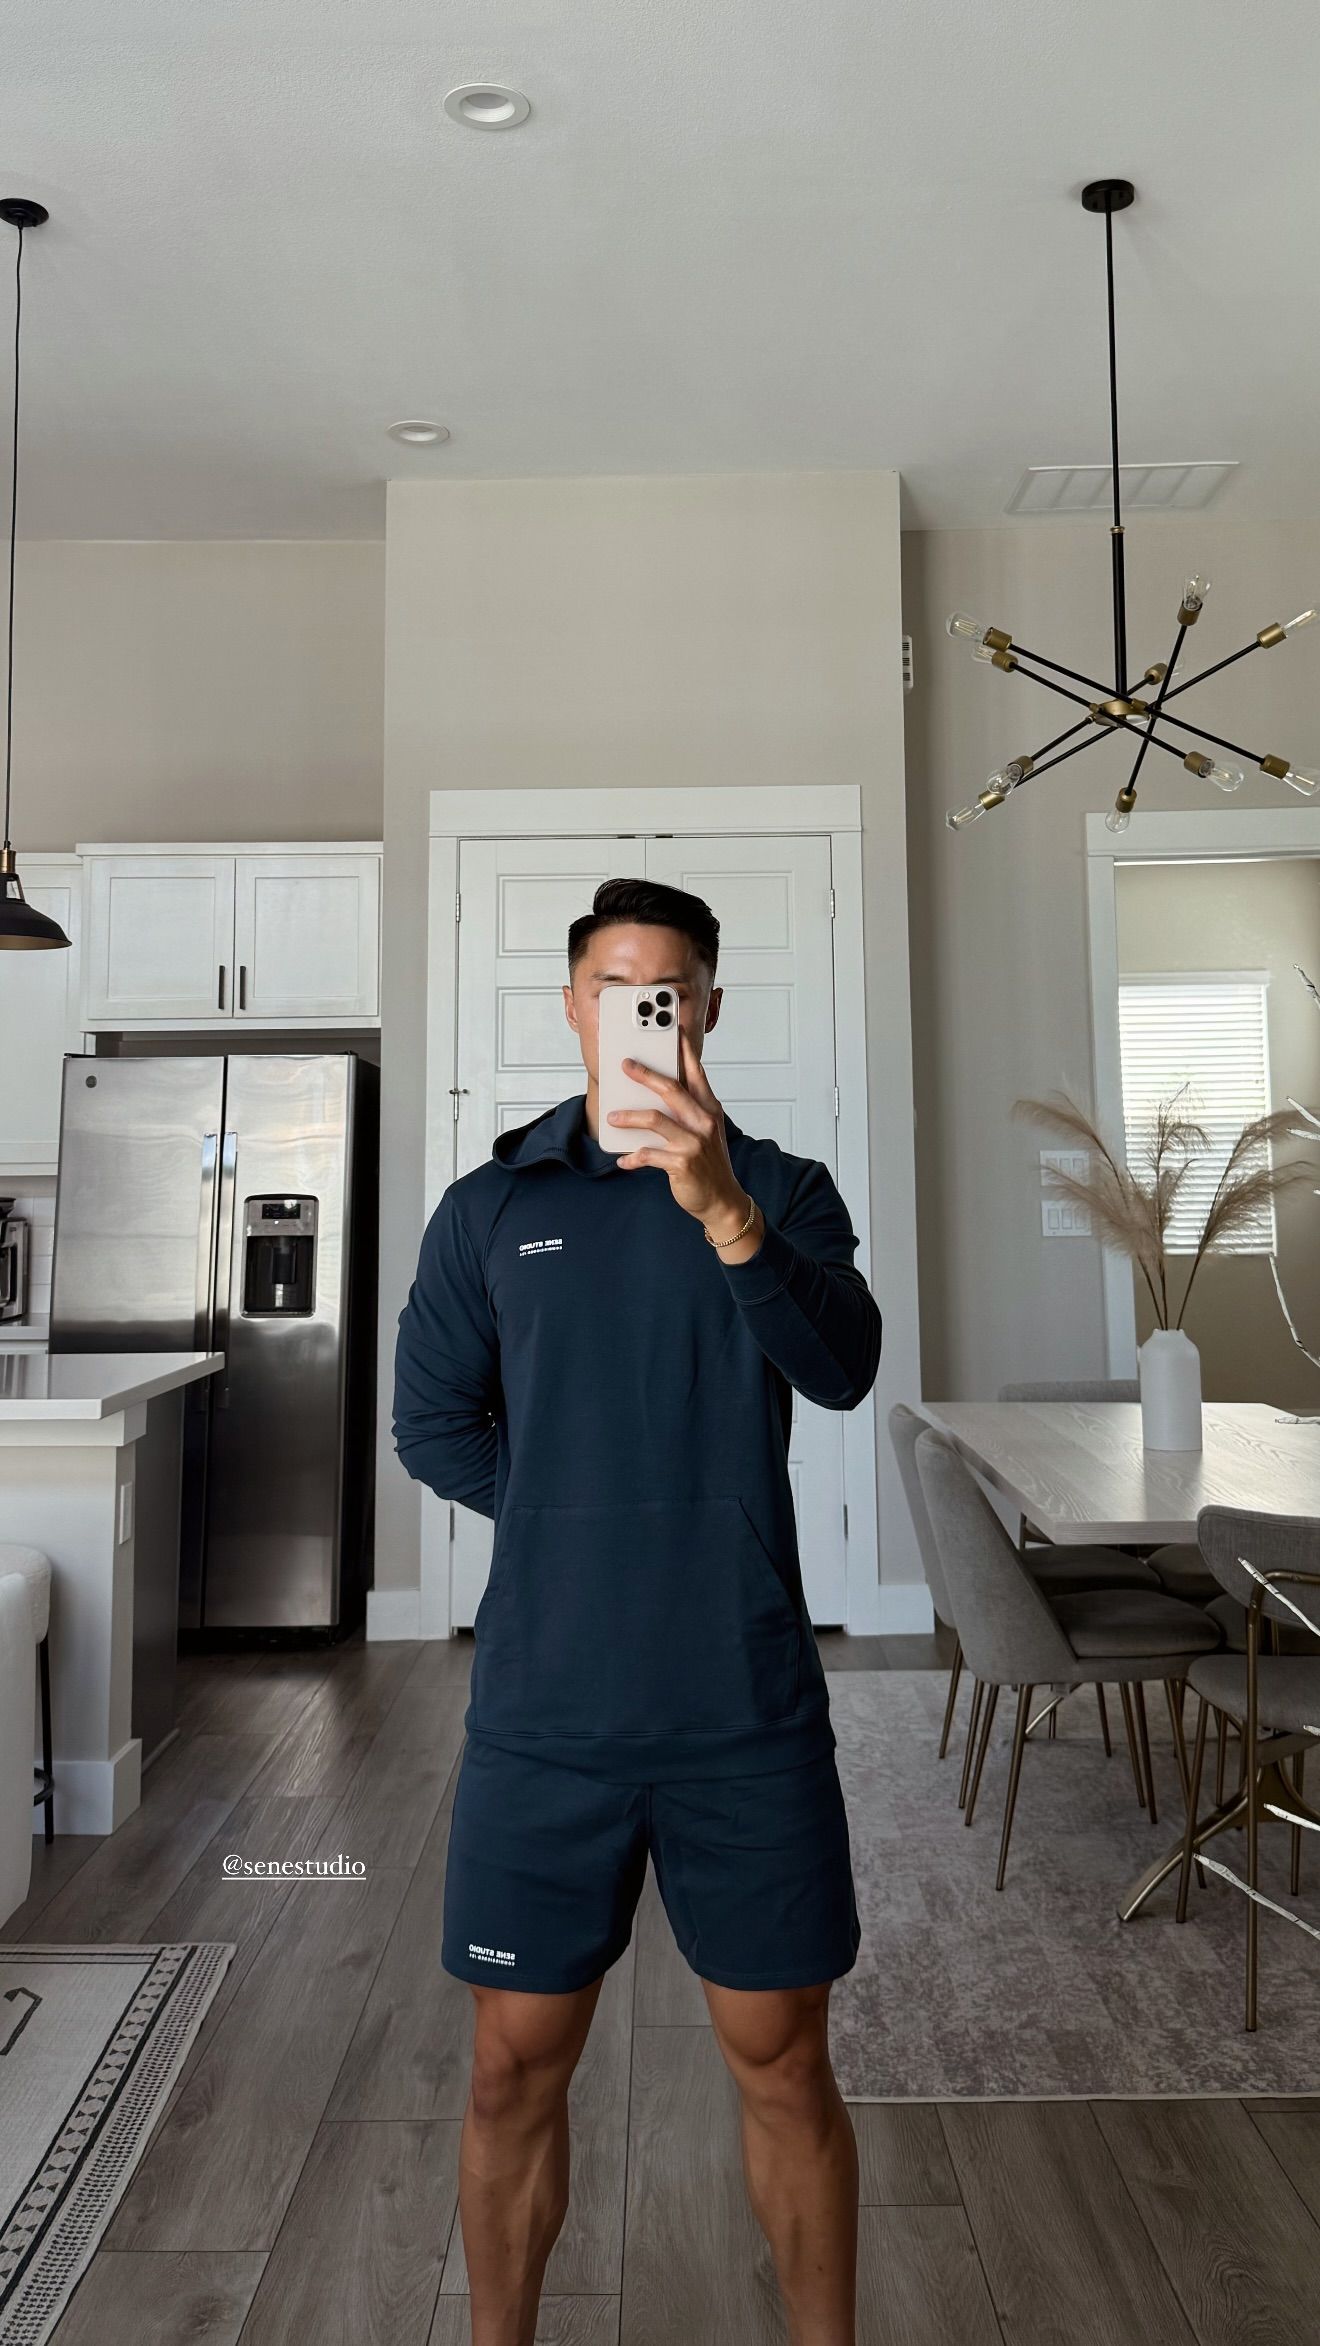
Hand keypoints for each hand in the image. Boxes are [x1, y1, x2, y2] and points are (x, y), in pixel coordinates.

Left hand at [610, 1029, 761, 1249]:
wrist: (722, 1200)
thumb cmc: (709, 1164)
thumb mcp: (706, 1132)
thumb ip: (687, 1112)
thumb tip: (655, 1096)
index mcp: (710, 1110)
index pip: (696, 1074)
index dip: (684, 1052)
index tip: (672, 1032)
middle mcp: (703, 1122)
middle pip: (671, 1089)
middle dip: (645, 1074)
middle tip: (626, 1065)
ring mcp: (693, 1142)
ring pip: (655, 1119)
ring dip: (629, 1116)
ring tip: (613, 1116)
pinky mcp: (681, 1163)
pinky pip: (648, 1154)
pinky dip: (633, 1157)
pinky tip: (623, 1160)